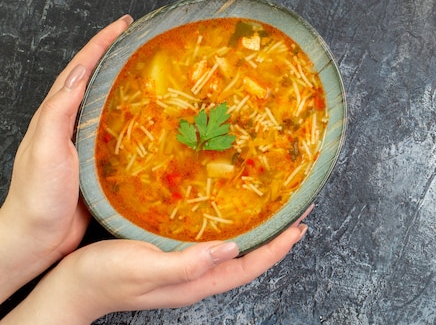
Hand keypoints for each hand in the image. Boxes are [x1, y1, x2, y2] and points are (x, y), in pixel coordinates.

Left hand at [0, 15, 132, 301]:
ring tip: (149, 71)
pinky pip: (118, 131)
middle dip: (115, 55)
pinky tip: (151, 119)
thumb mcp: (46, 147)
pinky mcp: (99, 162)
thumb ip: (59, 111)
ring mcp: (84, 142)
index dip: (102, 44)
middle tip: (140, 40)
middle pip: (94, 79)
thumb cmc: (38, 194)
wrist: (37, 235)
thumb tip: (79, 73)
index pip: (81, 68)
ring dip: (125, 82)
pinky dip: (133, 117)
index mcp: (56, 114)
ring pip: (108, 103)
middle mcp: (70, 123)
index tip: (124, 24)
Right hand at [2, 214, 309, 324]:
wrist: (71, 285)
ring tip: (273, 212)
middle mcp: (196, 277)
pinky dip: (230, 229)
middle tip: (296, 213)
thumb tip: (230, 250)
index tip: (301, 225)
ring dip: (256, 233)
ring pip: (233, 251)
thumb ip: (187, 263)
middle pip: (247, 259)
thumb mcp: (144, 267)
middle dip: (275, 239)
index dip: (278, 247)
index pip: (249, 266)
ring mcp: (185, 269)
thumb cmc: (103, 277)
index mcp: (196, 282)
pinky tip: (228, 215)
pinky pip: (212, 243)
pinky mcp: (171, 256)